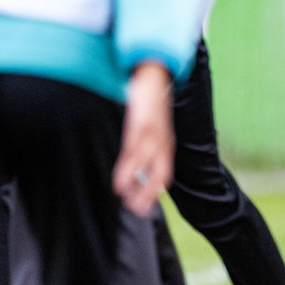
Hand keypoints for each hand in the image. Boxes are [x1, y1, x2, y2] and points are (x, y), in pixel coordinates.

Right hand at [113, 62, 173, 215]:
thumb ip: (145, 141)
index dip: (156, 191)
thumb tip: (133, 160)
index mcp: (165, 142)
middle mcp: (162, 140)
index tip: (145, 207)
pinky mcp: (141, 125)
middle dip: (149, 195)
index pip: (165, 172)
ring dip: (137, 187)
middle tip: (137, 212)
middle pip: (160, 174)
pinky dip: (127, 171)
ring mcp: (152, 133)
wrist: (154, 72)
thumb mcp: (152, 124)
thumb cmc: (149, 101)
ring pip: (146, 167)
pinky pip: (133, 152)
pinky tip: (119, 184)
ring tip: (126, 203)